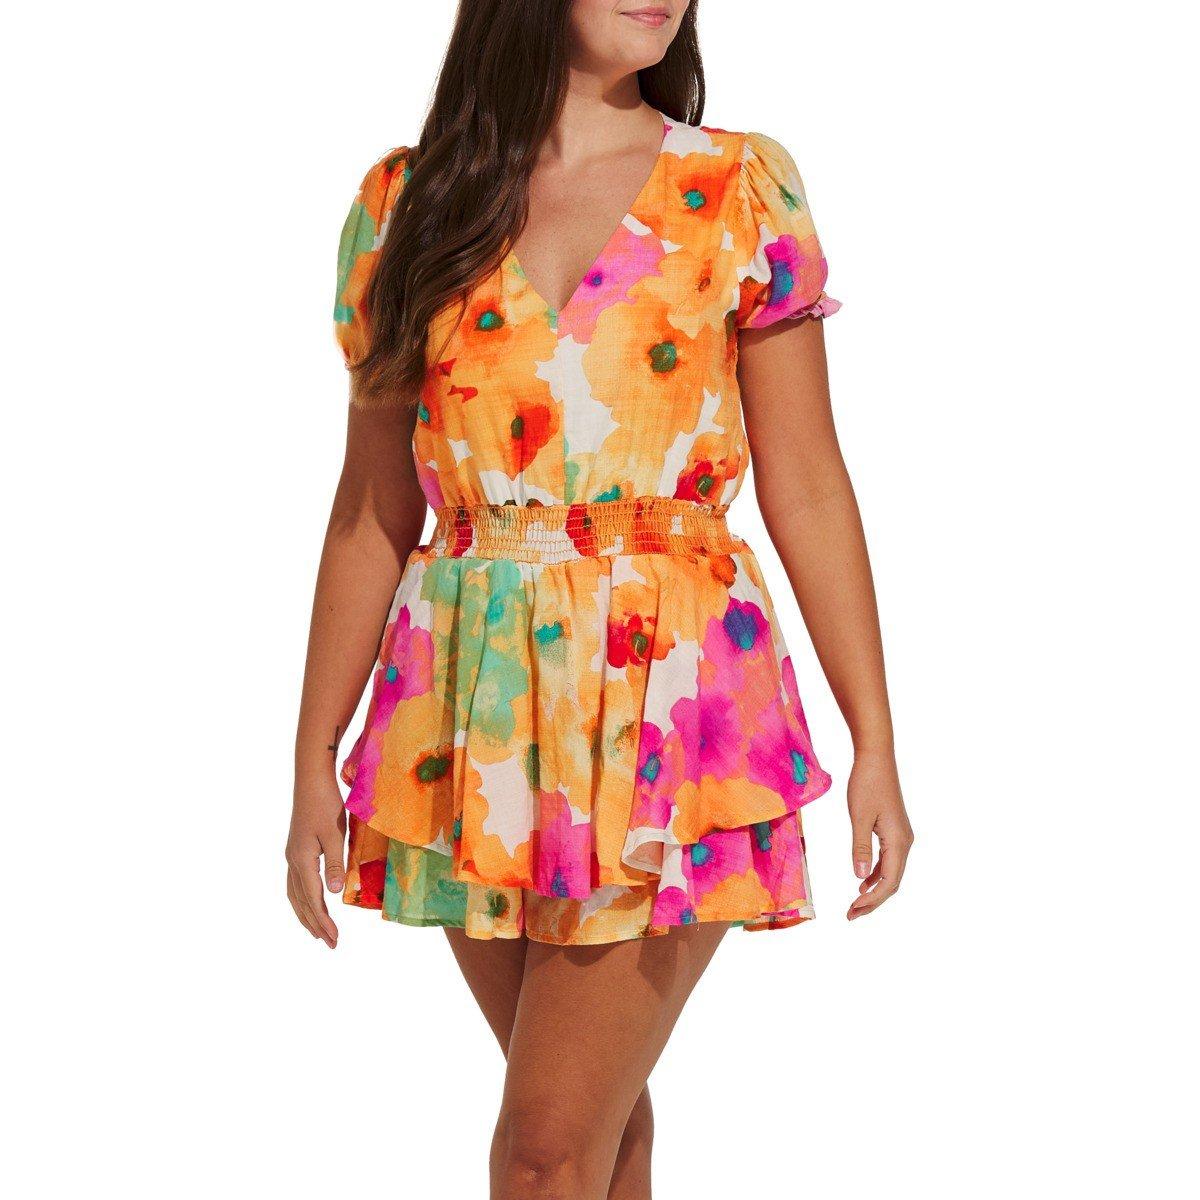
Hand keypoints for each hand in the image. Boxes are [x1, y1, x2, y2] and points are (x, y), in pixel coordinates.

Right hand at [285, 772, 346, 947]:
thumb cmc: (326, 803)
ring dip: (306, 914)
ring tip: (317, 931)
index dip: (323, 921)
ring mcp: (292, 856)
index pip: (313, 899)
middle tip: (330, 943)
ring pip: (295, 894)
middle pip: (300, 902)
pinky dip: (303, 899)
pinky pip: (296, 883)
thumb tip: (334, 892)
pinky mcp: (296, 849)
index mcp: (302, 860)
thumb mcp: (335, 834)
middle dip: (314, 924)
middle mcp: (293, 861)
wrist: (310, 779)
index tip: (334, 939)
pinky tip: (310, 901)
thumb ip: (335, 863)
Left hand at [846, 750, 912, 920]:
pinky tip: (862, 880)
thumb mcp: (859, 817)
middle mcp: (905, 842)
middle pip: (892, 882)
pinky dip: (876, 874)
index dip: (872, 901)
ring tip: (855, 903)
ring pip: (891, 873)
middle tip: (851, 915)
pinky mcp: (895, 831)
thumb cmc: (867, 784)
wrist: (877, 758)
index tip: (852, 910)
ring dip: (874, 889)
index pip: (889, 882)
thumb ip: (860, 848)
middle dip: (873, 901)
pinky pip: (888, 860)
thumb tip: (859, 878)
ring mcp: (901, 837)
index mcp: (898, 842)